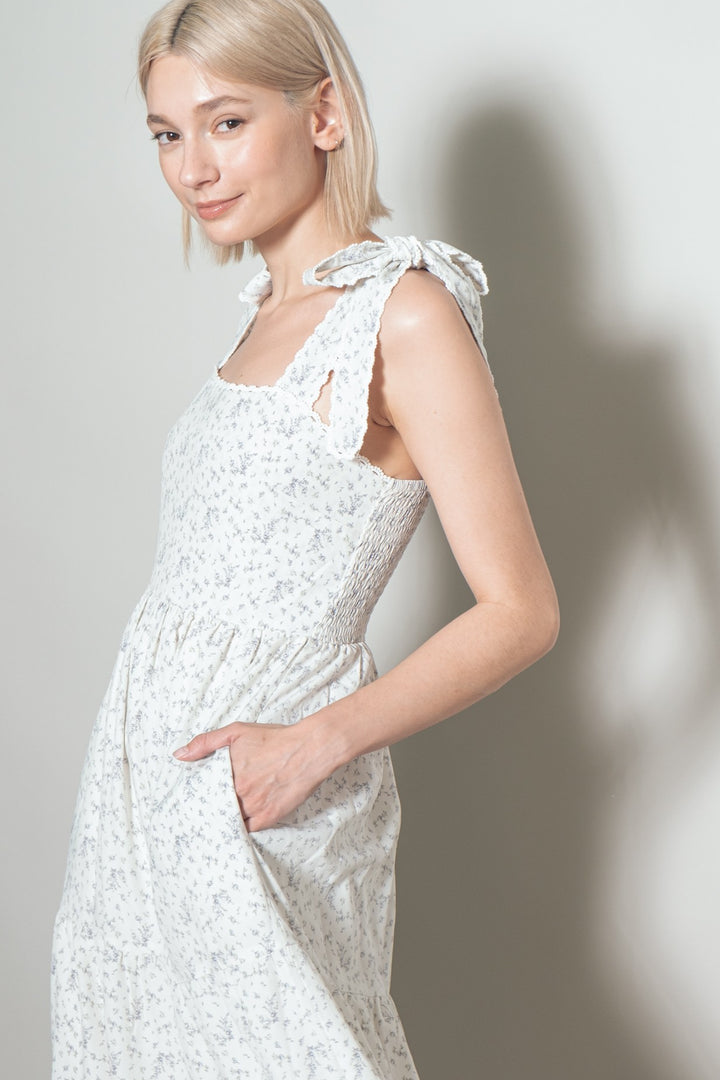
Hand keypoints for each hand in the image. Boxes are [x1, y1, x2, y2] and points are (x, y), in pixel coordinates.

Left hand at [173, 720, 326, 831]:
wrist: (309, 749)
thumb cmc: (275, 739)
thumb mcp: (237, 732)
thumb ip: (206, 742)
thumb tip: (179, 755)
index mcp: (228, 774)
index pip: (203, 793)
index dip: (199, 798)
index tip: (190, 802)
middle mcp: (239, 793)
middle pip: (216, 808)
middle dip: (209, 811)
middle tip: (199, 816)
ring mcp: (255, 807)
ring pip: (230, 821)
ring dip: (224, 820)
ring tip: (216, 822)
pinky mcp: (270, 817)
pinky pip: (248, 830)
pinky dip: (241, 828)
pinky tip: (236, 825)